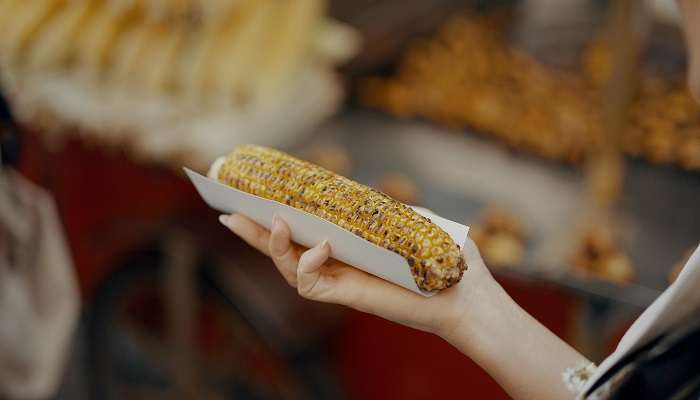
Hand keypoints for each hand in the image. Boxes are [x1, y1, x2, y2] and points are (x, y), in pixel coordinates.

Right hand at [219, 213, 498, 337]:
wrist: (467, 294)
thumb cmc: (448, 259)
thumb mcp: (419, 220)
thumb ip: (393, 208)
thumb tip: (372, 195)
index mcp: (351, 242)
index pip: (306, 226)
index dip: (277, 213)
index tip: (252, 193)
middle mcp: (339, 261)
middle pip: (285, 247)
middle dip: (253, 231)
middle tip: (226, 211)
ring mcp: (340, 279)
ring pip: (288, 267)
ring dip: (273, 245)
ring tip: (276, 222)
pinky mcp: (346, 295)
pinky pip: (309, 285)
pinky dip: (306, 263)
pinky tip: (321, 246)